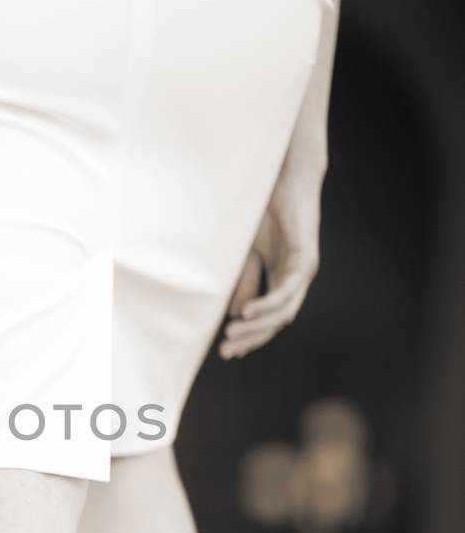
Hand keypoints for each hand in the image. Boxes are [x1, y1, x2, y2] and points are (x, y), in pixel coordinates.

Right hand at [220, 160, 323, 358]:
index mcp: (281, 280)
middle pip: (275, 323)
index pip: (267, 319)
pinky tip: (247, 312)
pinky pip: (286, 290)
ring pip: (283, 313)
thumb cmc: (266, 212)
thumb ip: (244, 282)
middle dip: (250, 339)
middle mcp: (295, 281)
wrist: (284, 181)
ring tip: (232, 335)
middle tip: (226, 352)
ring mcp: (303, 272)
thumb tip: (235, 315)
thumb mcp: (247, 255)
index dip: (249, 337)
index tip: (226, 351)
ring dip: (257, 327)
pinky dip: (267, 304)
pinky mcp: (305, 259)